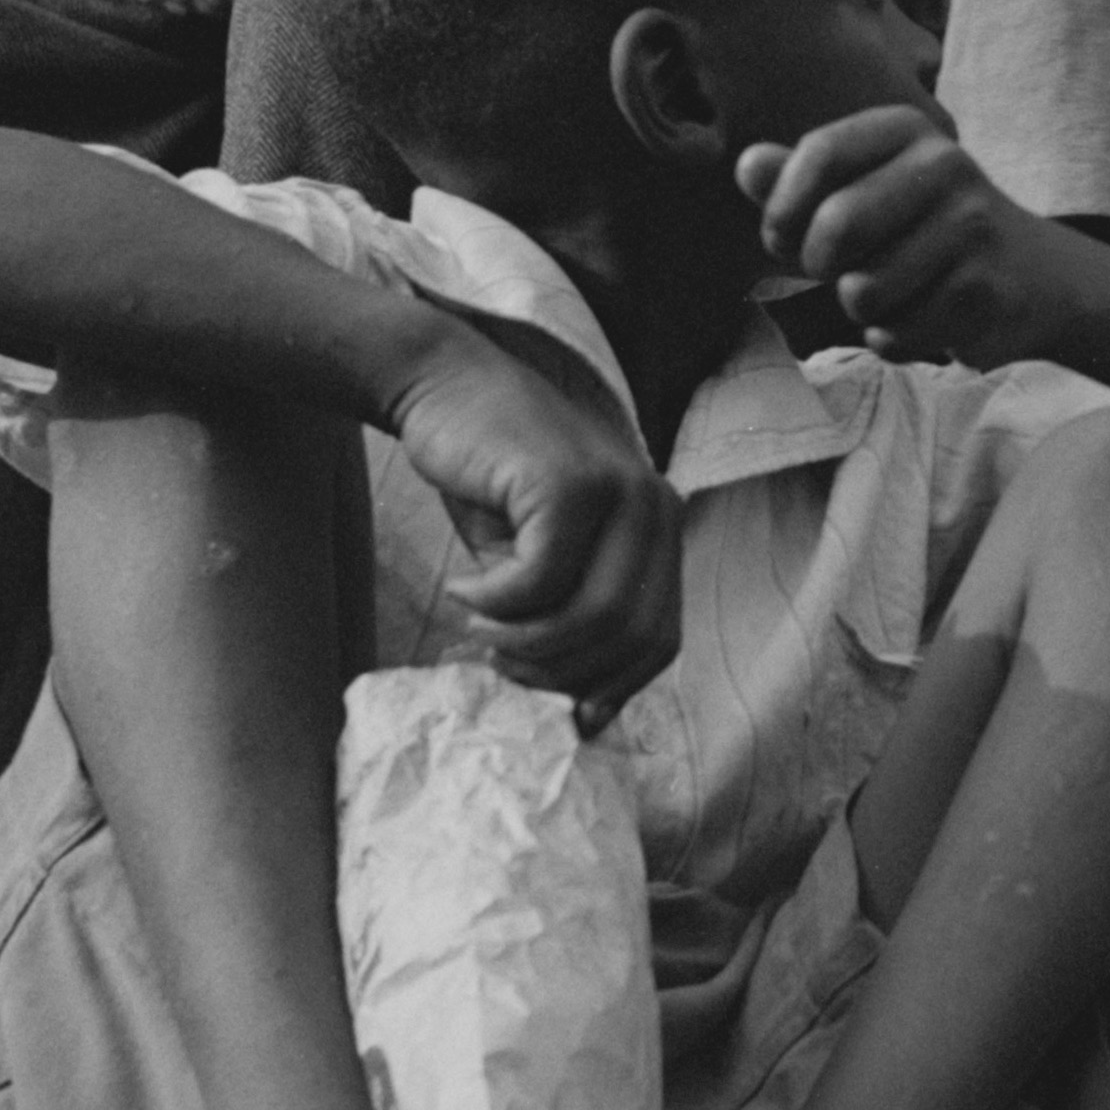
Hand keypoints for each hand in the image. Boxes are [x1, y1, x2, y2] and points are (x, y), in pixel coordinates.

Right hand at [385, 327, 683, 728]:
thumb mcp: (544, 563)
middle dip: (559, 670)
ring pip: (589, 617)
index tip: (560, 710)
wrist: (446, 390)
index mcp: (663, 530)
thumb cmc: (493, 485)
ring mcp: (620, 491)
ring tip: (478, 624)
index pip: (660, 639)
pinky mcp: (570, 483)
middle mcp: (656, 508)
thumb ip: (574, 621)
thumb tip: (587, 718)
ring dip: (522, 640)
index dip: (611, 686)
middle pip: (628, 636)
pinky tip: (465, 586)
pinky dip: (494, 602)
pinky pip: (539, 582)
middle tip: (499, 660)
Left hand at [737, 104, 1074, 364]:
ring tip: (896, 292)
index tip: (785, 237)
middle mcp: (946, 165)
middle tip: (841, 272)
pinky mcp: (984, 290)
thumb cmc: (924, 229)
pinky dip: (894, 339)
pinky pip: (894, 334)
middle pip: (836, 227)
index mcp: (906, 129)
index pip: (818, 154)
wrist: (1036, 275)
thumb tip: (747, 165)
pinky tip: (924, 318)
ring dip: (862, 309)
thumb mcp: (867, 188)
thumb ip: (802, 178)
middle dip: (821, 267)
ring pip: (863, 292)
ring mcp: (972, 228)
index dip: (783, 209)